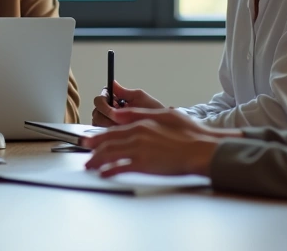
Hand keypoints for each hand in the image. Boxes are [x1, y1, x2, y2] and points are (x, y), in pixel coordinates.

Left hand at [81, 108, 220, 177]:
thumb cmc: (189, 133)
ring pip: (110, 154)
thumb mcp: (164, 114)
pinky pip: (120, 168)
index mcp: (141, 124)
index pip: (113, 130)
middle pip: (107, 142)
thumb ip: (139, 114)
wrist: (201, 149)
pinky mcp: (144, 164)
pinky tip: (104, 174)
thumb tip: (120, 113)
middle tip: (85, 153)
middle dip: (92, 149)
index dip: (98, 136)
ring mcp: (139, 150)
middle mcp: (137, 135)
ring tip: (90, 166)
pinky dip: (109, 170)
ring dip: (97, 161)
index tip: (90, 141)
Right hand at [91, 81, 164, 125]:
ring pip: (97, 122)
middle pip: (96, 111)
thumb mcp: (140, 98)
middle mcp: (111, 113)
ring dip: (107, 120)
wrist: (163, 126)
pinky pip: (104, 132)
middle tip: (117, 113)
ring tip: (121, 121)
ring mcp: (112, 125)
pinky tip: (121, 128)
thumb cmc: (154, 111)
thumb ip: (124, 92)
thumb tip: (112, 83)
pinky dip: (109, 130)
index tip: (112, 101)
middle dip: (105, 111)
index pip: (100, 99)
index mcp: (116, 102)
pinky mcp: (115, 135)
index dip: (103, 100)